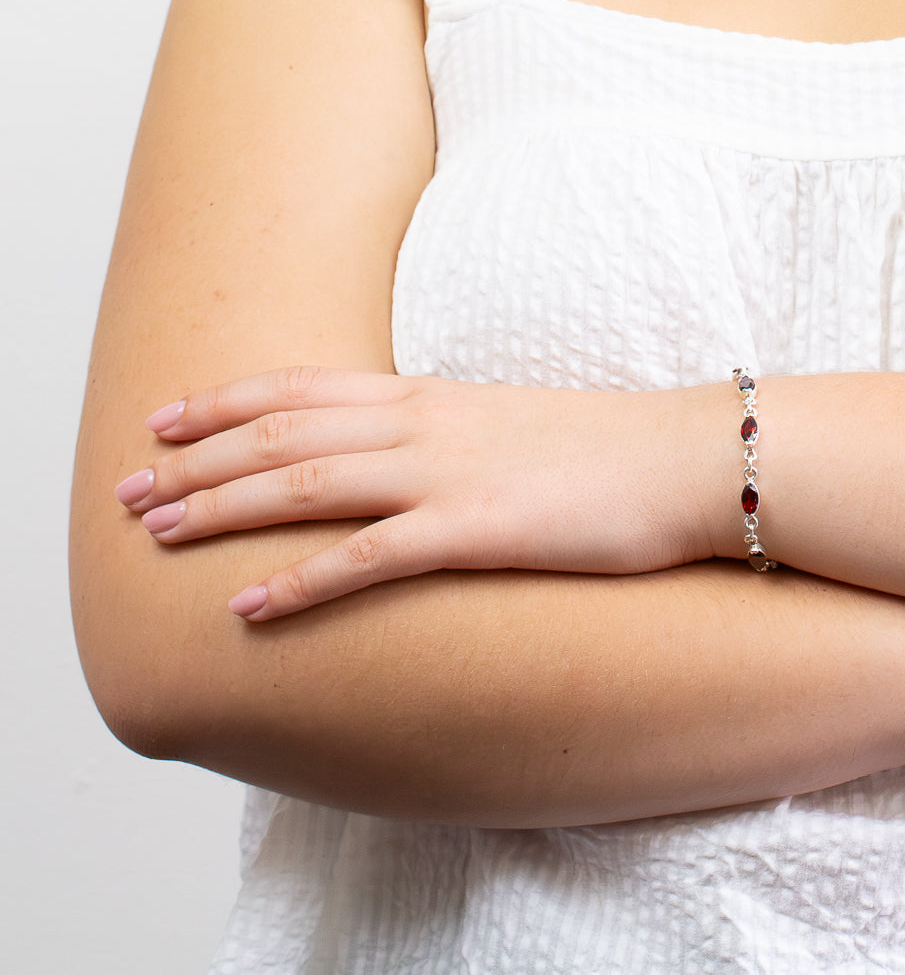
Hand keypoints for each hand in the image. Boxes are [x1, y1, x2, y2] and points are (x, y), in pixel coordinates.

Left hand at [115, 367, 738, 619]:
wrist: (685, 459)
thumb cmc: (606, 448)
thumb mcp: (510, 425)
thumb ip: (448, 435)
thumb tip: (405, 458)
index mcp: (431, 397)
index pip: (303, 388)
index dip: (225, 401)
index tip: (166, 417)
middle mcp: (424, 426)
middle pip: (285, 434)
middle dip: (198, 459)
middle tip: (132, 486)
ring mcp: (447, 475)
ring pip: (308, 483)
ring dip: (225, 508)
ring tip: (159, 533)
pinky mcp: (478, 529)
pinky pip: (368, 557)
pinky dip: (301, 579)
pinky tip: (250, 603)